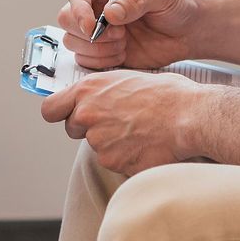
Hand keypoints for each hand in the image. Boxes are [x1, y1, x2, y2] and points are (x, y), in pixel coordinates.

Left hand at [41, 69, 204, 175]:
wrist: (189, 116)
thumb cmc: (168, 93)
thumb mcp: (128, 78)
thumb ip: (103, 91)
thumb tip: (99, 97)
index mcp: (88, 90)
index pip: (49, 109)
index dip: (59, 113)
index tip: (69, 115)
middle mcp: (87, 115)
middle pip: (73, 129)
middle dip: (90, 129)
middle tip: (118, 122)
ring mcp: (98, 141)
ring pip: (97, 147)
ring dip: (113, 143)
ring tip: (141, 131)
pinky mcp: (113, 162)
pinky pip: (115, 162)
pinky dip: (127, 157)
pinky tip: (147, 145)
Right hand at [57, 0, 202, 69]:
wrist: (189, 30)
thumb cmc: (177, 3)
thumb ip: (135, 0)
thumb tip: (109, 11)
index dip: (79, 11)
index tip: (93, 28)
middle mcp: (95, 4)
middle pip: (67, 18)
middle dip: (88, 33)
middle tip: (118, 36)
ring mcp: (96, 28)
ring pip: (73, 41)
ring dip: (98, 48)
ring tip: (125, 43)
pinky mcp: (101, 50)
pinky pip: (85, 59)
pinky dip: (103, 60)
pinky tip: (124, 53)